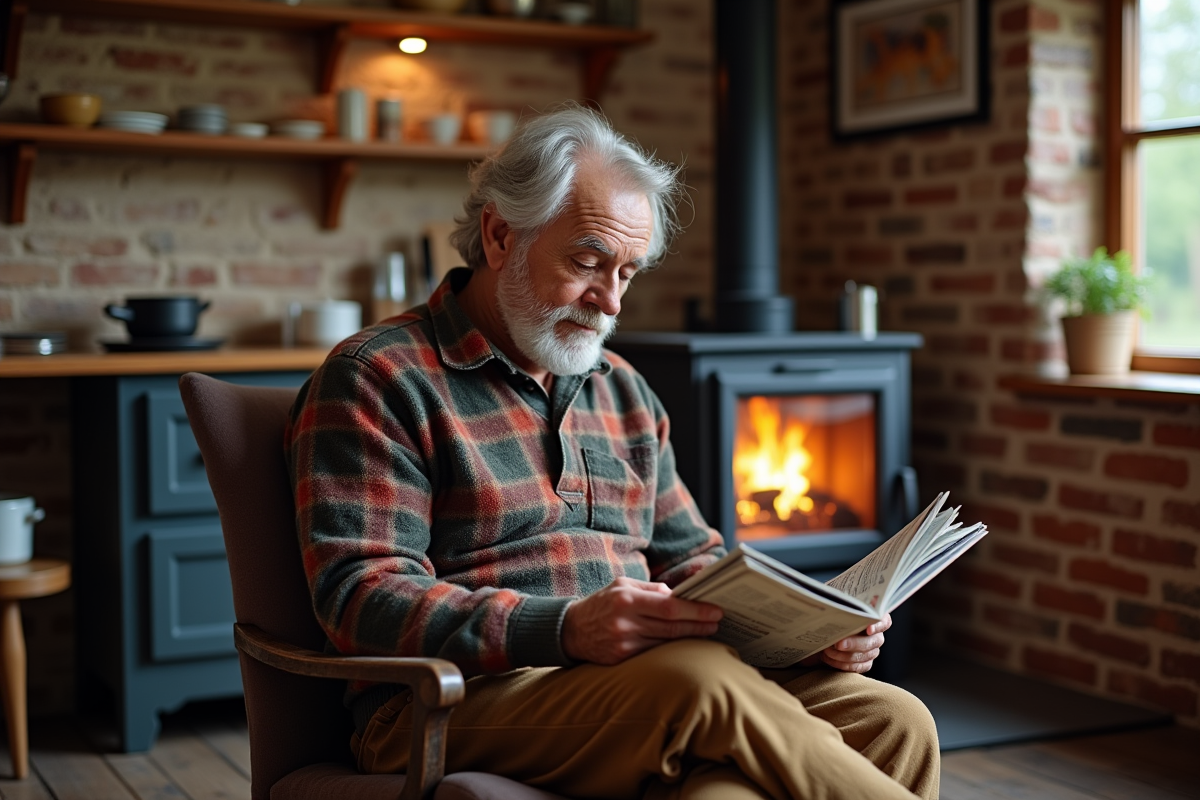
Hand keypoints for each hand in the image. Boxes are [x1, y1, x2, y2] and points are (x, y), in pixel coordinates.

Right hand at [562, 577, 723, 664]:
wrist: (570, 630)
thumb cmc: (602, 603)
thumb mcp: (622, 586)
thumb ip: (651, 589)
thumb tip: (680, 595)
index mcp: (626, 600)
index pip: (669, 607)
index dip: (695, 611)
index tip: (715, 611)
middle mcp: (625, 623)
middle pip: (671, 627)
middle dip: (698, 625)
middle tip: (718, 622)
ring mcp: (623, 644)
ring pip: (665, 643)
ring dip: (689, 639)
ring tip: (707, 632)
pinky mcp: (621, 660)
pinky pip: (653, 654)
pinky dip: (671, 649)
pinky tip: (684, 645)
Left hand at [801, 614, 890, 673]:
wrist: (824, 634)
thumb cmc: (833, 619)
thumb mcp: (836, 611)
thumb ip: (841, 610)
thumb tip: (834, 609)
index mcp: (874, 618)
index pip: (884, 621)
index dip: (878, 625)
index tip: (867, 629)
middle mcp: (876, 635)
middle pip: (874, 641)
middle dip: (854, 643)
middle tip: (838, 643)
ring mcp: (872, 650)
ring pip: (865, 655)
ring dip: (845, 655)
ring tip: (827, 651)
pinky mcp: (866, 663)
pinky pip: (859, 667)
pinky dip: (844, 665)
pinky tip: (830, 659)